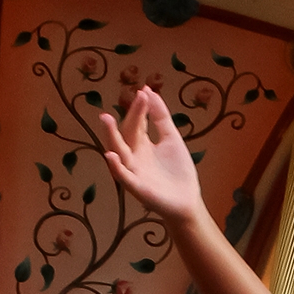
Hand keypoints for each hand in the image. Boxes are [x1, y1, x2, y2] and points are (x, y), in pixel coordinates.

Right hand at [95, 87, 210, 230]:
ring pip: (119, 152)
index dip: (140, 108)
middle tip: (139, 97)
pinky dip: (117, 167)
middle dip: (134, 115)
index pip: (138, 122)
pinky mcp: (137, 188)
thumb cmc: (178, 171)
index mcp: (141, 144)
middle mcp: (134, 155)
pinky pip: (124, 177)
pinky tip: (111, 155)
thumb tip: (149, 90)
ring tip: (106, 118)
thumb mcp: (171, 138)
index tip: (144, 91)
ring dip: (111, 136)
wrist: (187, 202)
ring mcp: (134, 171)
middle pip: (129, 133)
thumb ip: (161, 117)